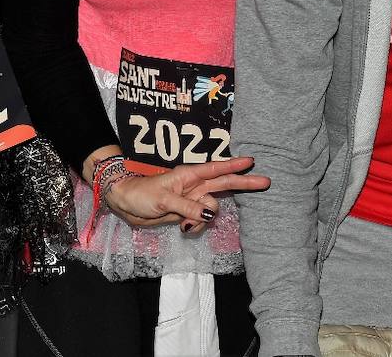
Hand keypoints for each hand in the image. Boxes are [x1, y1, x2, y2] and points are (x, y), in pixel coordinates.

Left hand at [103, 156, 270, 230]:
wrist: (126, 204)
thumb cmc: (142, 194)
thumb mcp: (164, 200)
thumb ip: (188, 207)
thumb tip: (210, 214)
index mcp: (189, 175)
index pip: (216, 169)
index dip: (234, 166)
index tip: (251, 161)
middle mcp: (195, 186)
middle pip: (224, 184)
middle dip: (244, 184)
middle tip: (266, 182)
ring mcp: (192, 200)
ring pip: (212, 209)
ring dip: (205, 220)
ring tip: (186, 225)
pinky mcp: (188, 213)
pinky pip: (202, 221)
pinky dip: (197, 227)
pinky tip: (184, 229)